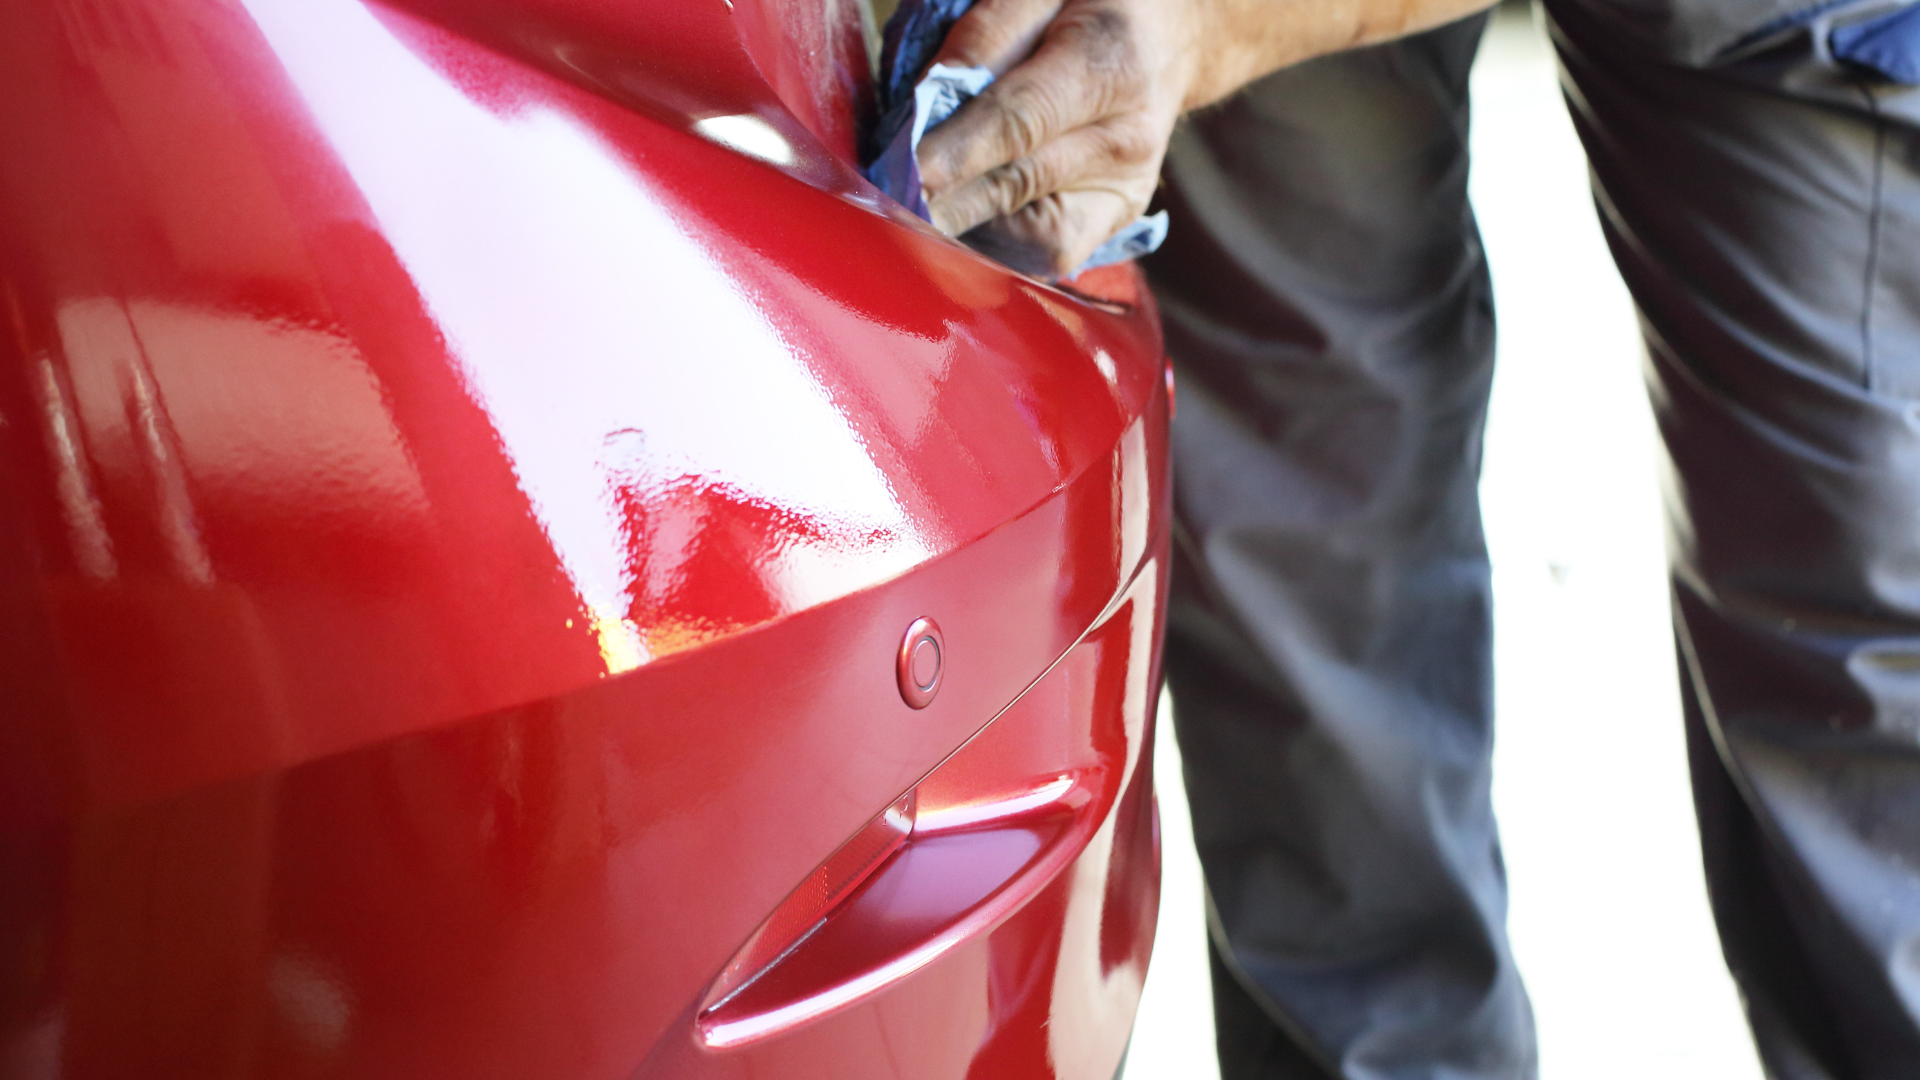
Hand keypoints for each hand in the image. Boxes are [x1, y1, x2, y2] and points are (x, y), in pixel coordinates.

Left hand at [916, 0, 1192, 277]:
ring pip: (1031, 236)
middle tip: (887, 206)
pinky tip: (967, 222)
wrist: (1171, 35)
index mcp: (1112, 66)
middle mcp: (1127, 140)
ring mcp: (1127, 190)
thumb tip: (928, 102)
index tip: (902, 172)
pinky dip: (1000, 244)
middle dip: (945, 202)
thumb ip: (985, 34)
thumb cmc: (1092, 1)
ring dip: (967, 228)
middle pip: (1018, 183)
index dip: (956, 151)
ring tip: (921, 209)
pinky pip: (1049, 254)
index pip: (1020, 120)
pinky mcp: (1116, 219)